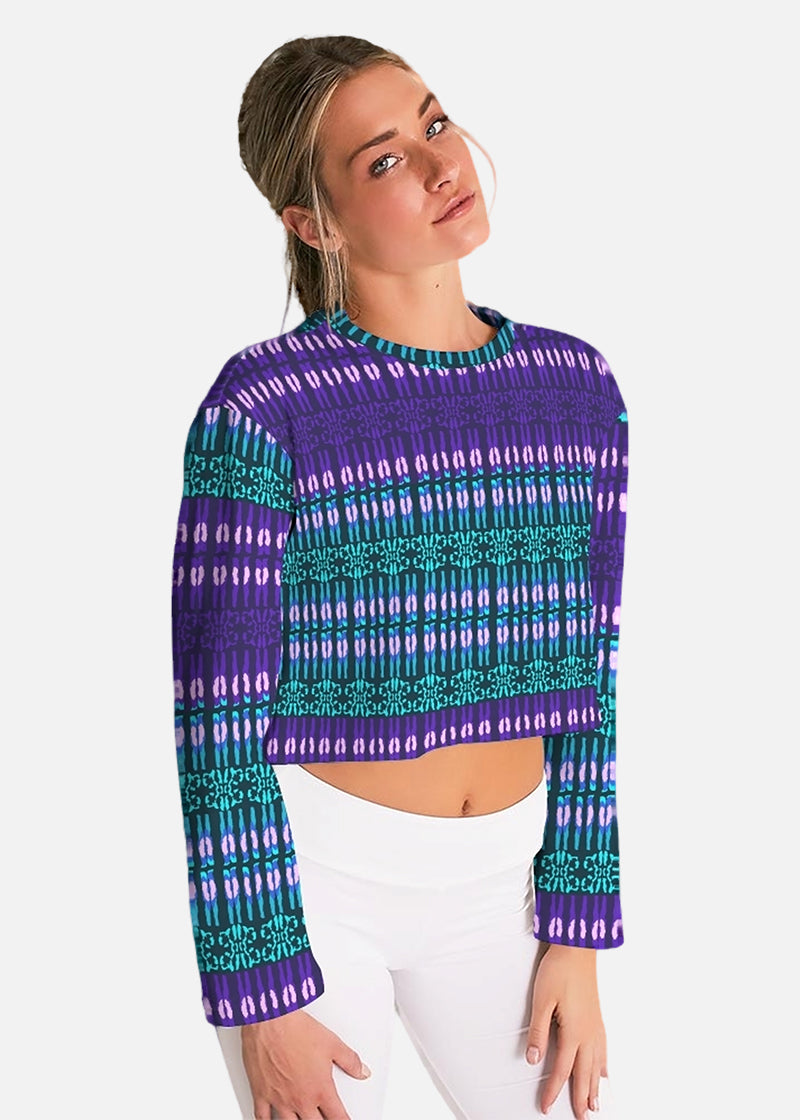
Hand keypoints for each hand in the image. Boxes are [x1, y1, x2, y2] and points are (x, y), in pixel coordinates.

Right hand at [240, 1009, 370, 1119]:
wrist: (271, 1020)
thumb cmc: (297, 1030)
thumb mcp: (332, 1043)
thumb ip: (350, 1061)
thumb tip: (362, 1072)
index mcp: (320, 1089)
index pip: (337, 1117)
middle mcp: (300, 1099)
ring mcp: (280, 1099)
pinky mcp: (261, 1093)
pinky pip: (263, 1118)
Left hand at [525, 944, 607, 1117]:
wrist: (578, 948)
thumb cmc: (559, 971)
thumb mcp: (541, 1001)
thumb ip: (538, 1032)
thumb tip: (532, 1059)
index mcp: (574, 1032)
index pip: (562, 1069)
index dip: (553, 1090)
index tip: (546, 1106)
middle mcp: (589, 1033)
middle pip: (584, 1073)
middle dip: (581, 1097)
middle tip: (581, 1117)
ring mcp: (596, 1025)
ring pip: (597, 1064)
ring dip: (594, 1086)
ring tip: (594, 1104)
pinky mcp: (598, 1017)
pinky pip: (604, 1049)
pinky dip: (604, 1065)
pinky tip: (604, 1072)